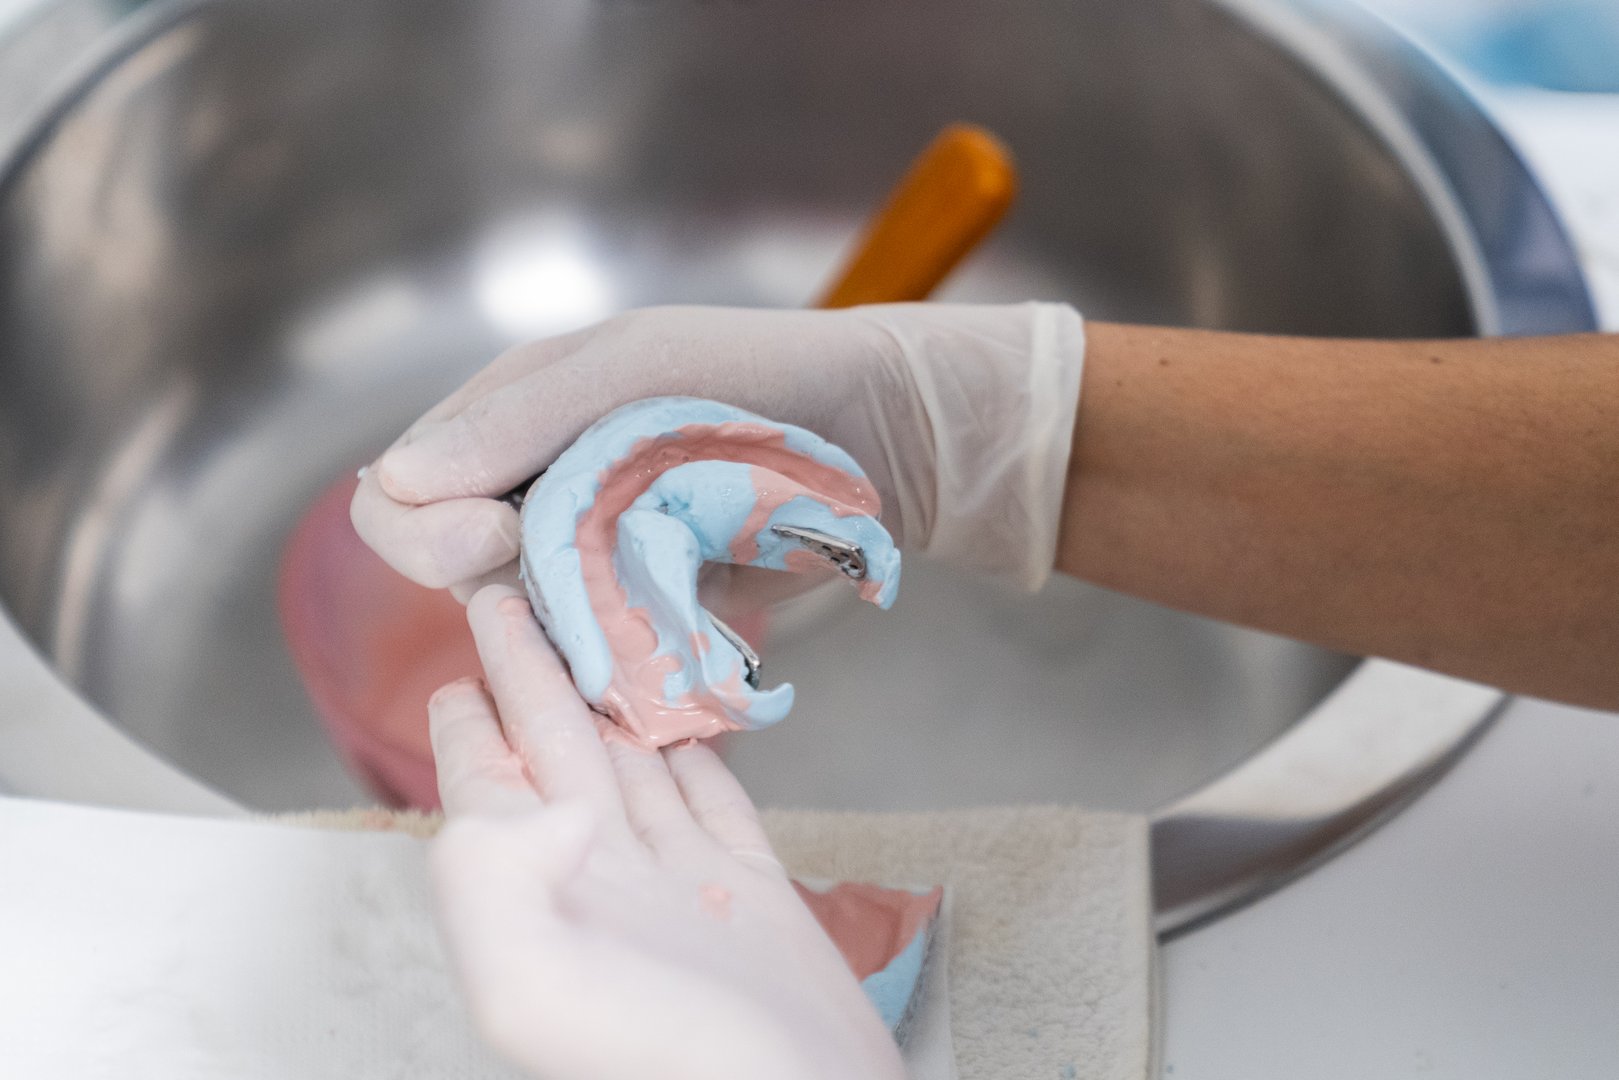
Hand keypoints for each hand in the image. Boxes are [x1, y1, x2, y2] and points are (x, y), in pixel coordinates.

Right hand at [352, 303, 1084, 599]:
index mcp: (507, 418)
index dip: (423, 529)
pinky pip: (591, 655)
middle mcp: (530, 491)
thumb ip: (518, 419)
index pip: (399, 493)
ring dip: (564, 620)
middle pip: (448, 569)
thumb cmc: (753, 377)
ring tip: (650, 584)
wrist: (875, 437)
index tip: (496, 534)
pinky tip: (668, 628)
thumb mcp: (633, 368)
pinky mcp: (640, 611)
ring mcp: (585, 556)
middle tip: (577, 567)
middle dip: (494, 581)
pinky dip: (612, 655)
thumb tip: (392, 481)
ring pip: (521, 623)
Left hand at [426, 584, 905, 1079]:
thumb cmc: (673, 1066)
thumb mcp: (529, 989)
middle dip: (536, 667)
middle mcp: (602, 881)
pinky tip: (689, 723)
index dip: (475, 701)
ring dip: (616, 695)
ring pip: (635, 763)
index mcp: (542, 893)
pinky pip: (716, 804)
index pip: (489, 774)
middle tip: (527, 587)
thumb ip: (488, 883)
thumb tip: (532, 800)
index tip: (477, 616)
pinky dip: (701, 755)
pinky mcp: (753, 897)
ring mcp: (679, 888)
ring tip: (609, 628)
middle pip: (558, 746)